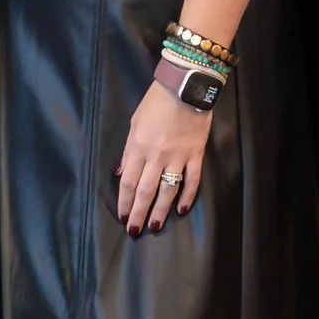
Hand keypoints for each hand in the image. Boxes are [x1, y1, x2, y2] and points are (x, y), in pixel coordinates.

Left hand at [116, 81, 212, 236]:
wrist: (185, 87)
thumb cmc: (156, 102)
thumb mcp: (135, 123)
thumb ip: (129, 151)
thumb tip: (121, 173)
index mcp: (139, 147)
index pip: (129, 182)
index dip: (124, 202)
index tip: (122, 216)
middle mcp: (157, 156)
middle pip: (146, 191)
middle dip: (138, 213)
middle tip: (134, 231)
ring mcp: (178, 156)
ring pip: (168, 190)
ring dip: (160, 210)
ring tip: (155, 226)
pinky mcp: (196, 154)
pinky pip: (192, 180)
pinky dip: (187, 196)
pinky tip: (180, 210)